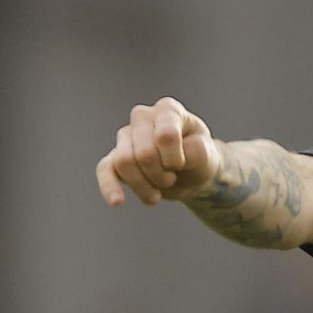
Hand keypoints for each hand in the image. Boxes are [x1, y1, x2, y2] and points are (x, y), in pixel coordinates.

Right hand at [96, 97, 222, 205]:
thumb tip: (182, 153)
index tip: (182, 164)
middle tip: (172, 177)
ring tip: (158, 191)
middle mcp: (144, 117)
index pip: (165, 135)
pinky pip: (104, 170)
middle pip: (144, 153)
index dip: (174, 159)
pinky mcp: (113, 157)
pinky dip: (109, 187)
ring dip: (144, 185)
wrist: (190, 173)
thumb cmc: (199, 158)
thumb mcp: (208, 155)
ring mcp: (126, 135)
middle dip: (160, 175)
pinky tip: (117, 202)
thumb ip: (198, 152)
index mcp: (169, 110)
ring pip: (124, 163)